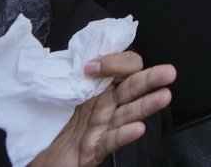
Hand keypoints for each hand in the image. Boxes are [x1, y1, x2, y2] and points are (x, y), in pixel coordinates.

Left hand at [28, 52, 174, 166]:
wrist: (41, 155)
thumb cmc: (55, 123)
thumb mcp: (63, 91)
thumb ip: (77, 73)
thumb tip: (86, 54)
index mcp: (100, 88)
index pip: (121, 68)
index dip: (113, 63)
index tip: (91, 67)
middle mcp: (106, 106)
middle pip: (133, 88)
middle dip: (150, 79)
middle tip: (168, 72)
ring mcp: (103, 127)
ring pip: (128, 114)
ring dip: (146, 105)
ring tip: (164, 97)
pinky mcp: (94, 149)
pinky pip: (111, 141)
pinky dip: (125, 135)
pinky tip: (138, 129)